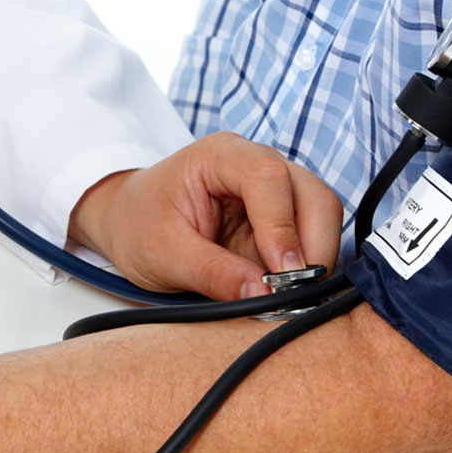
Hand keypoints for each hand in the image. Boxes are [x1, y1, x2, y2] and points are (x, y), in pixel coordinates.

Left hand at [68, 132, 342, 299]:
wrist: (129, 221)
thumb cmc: (139, 225)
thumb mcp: (163, 254)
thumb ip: (211, 272)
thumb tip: (263, 294)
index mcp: (221, 156)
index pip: (269, 178)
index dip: (282, 227)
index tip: (284, 274)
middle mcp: (256, 164)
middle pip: (313, 194)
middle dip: (314, 246)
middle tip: (300, 294)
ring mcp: (274, 191)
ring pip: (322, 215)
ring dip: (316, 257)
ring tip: (294, 296)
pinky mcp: (279, 220)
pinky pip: (311, 238)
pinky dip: (309, 266)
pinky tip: (292, 291)